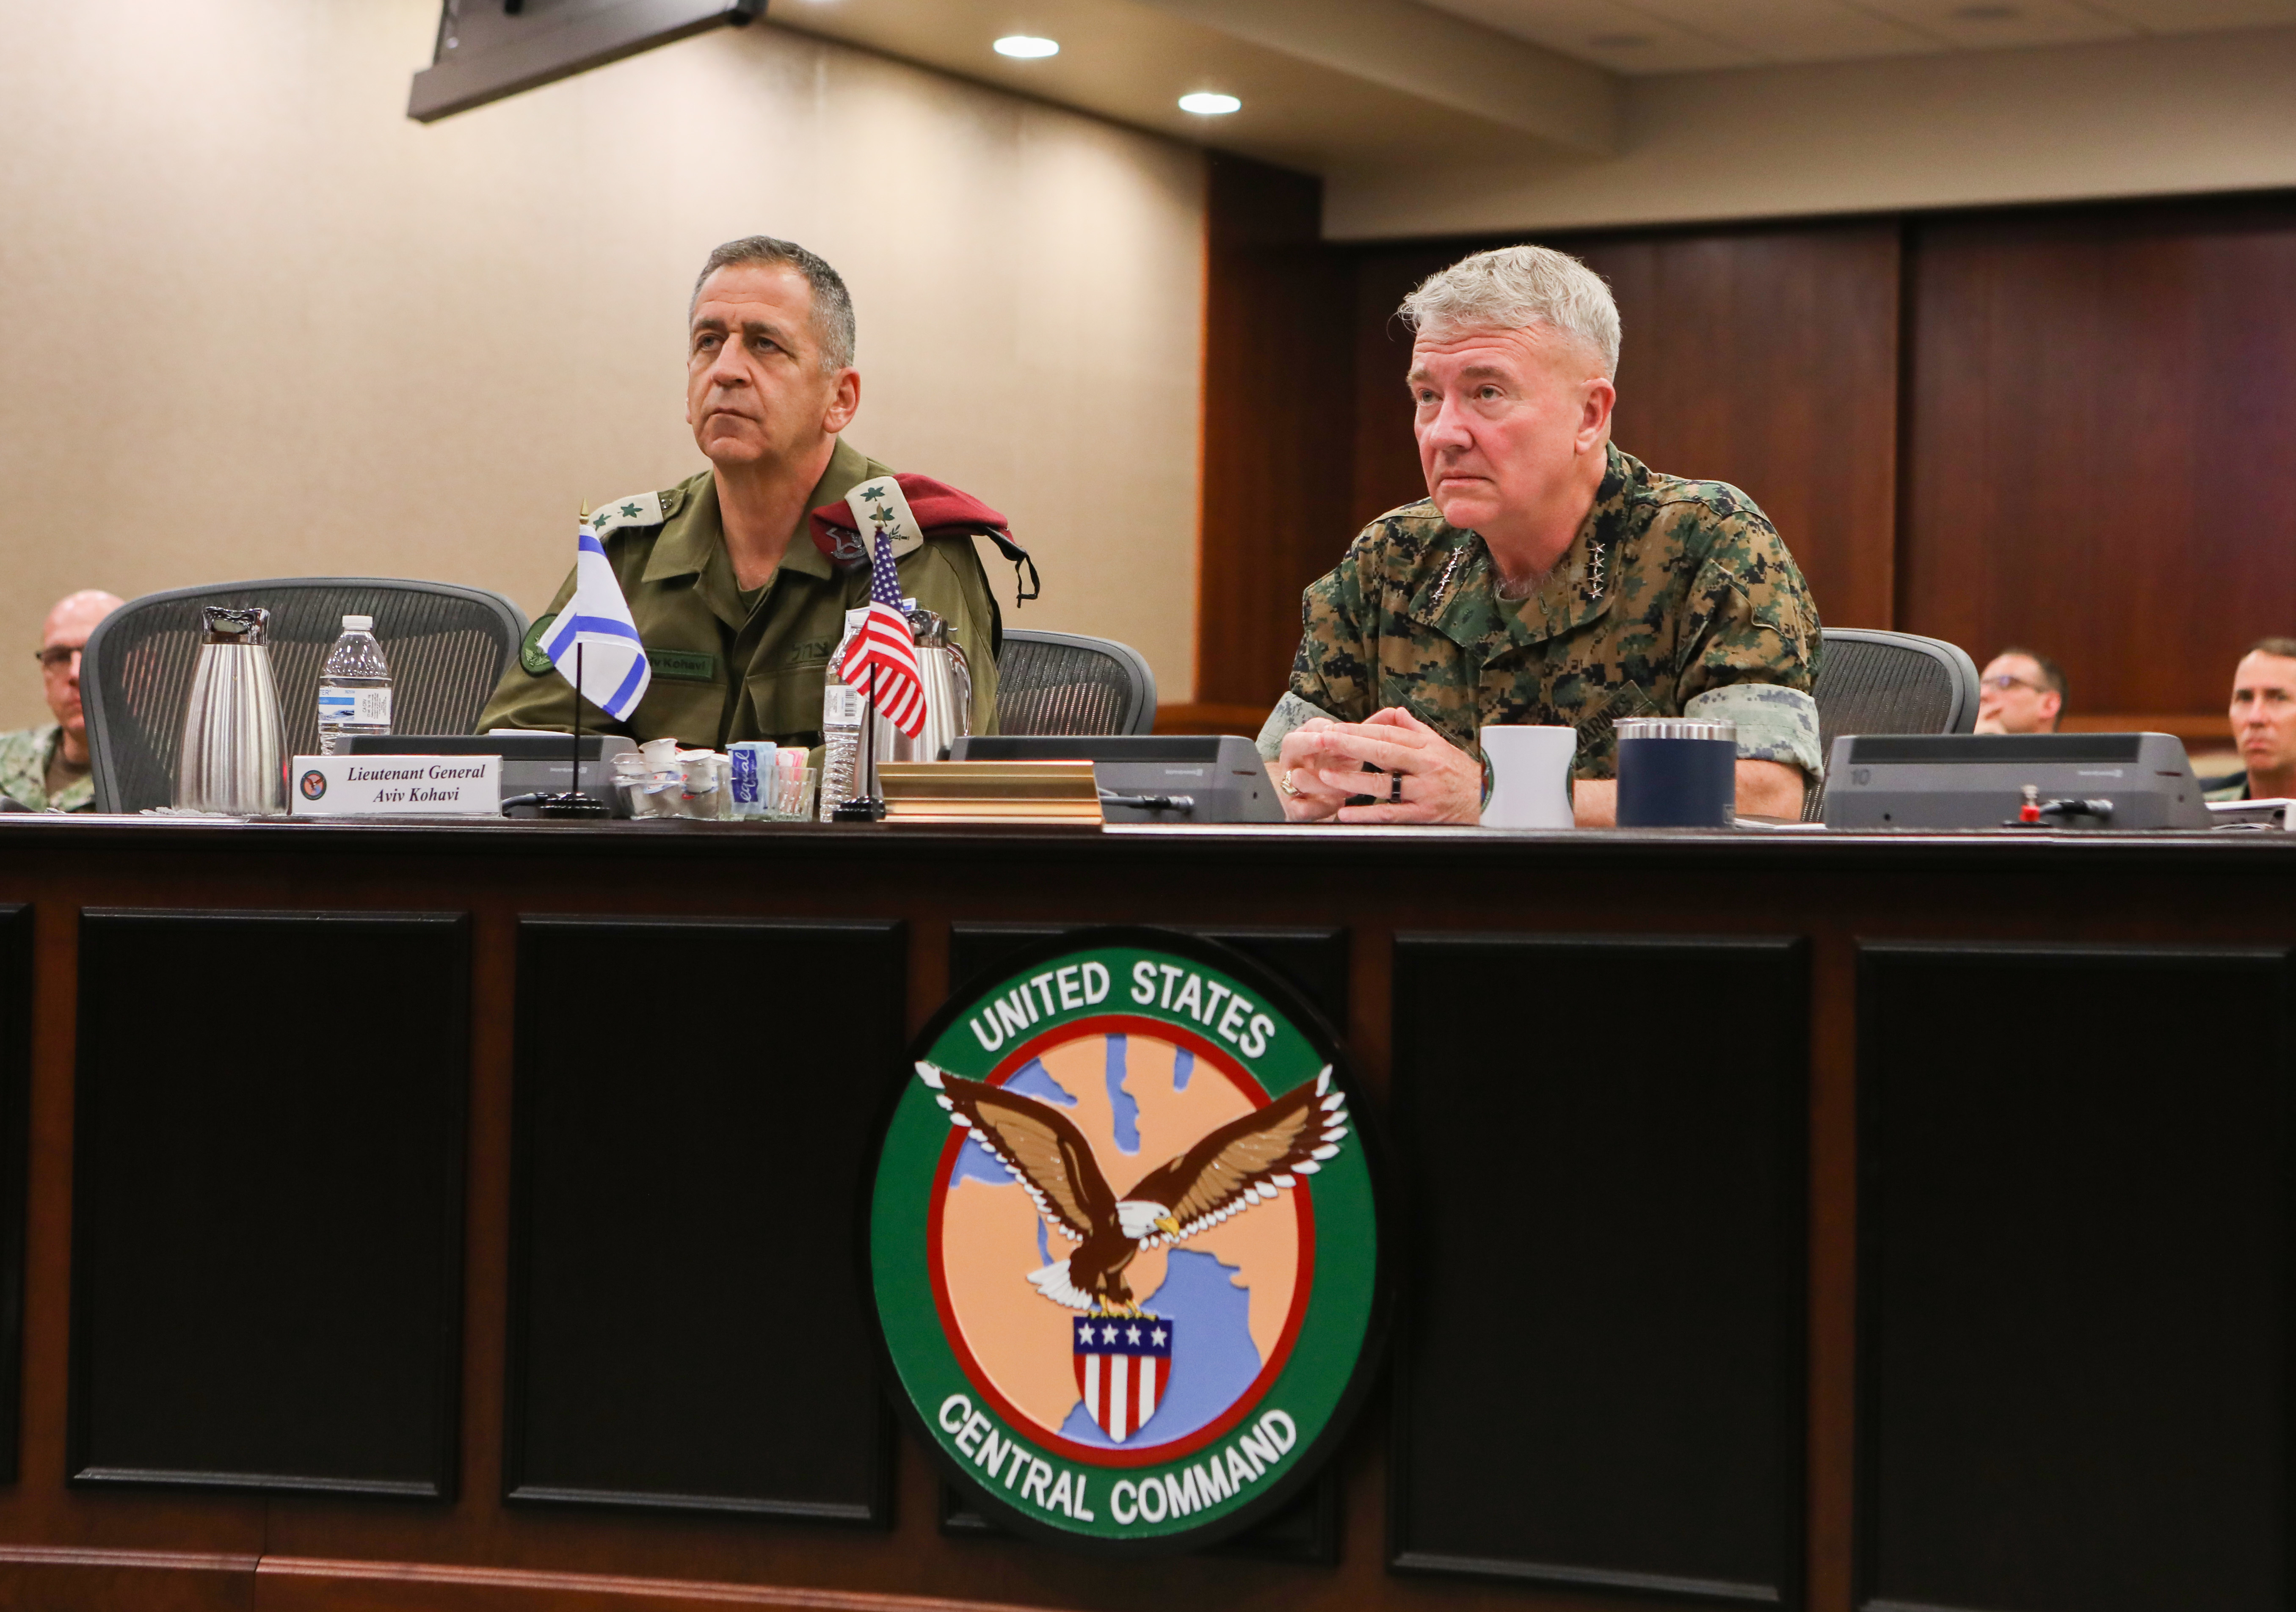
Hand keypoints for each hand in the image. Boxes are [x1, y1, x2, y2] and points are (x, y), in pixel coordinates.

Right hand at [1271, 718, 1346, 821]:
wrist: (1320, 804)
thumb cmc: (1334, 772)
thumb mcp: (1343, 755)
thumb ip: (1348, 743)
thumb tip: (1360, 729)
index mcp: (1308, 743)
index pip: (1308, 727)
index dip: (1318, 728)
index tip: (1331, 728)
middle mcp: (1293, 760)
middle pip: (1291, 744)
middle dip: (1307, 742)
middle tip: (1323, 742)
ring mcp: (1289, 783)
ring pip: (1299, 778)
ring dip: (1327, 783)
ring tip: (1350, 789)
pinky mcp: (1294, 808)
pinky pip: (1305, 807)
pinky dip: (1325, 806)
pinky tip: (1339, 804)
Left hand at [1279, 707, 1481, 824]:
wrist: (1492, 802)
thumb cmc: (1465, 775)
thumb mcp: (1444, 747)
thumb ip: (1417, 729)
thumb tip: (1395, 712)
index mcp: (1428, 747)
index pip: (1389, 734)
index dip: (1359, 730)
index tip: (1334, 728)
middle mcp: (1427, 766)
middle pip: (1383, 752)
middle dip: (1350, 744)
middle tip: (1323, 740)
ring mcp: (1426, 791)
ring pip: (1385, 783)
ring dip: (1353, 779)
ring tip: (1326, 775)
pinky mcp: (1426, 815)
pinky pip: (1392, 814)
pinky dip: (1368, 813)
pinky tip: (1346, 813)